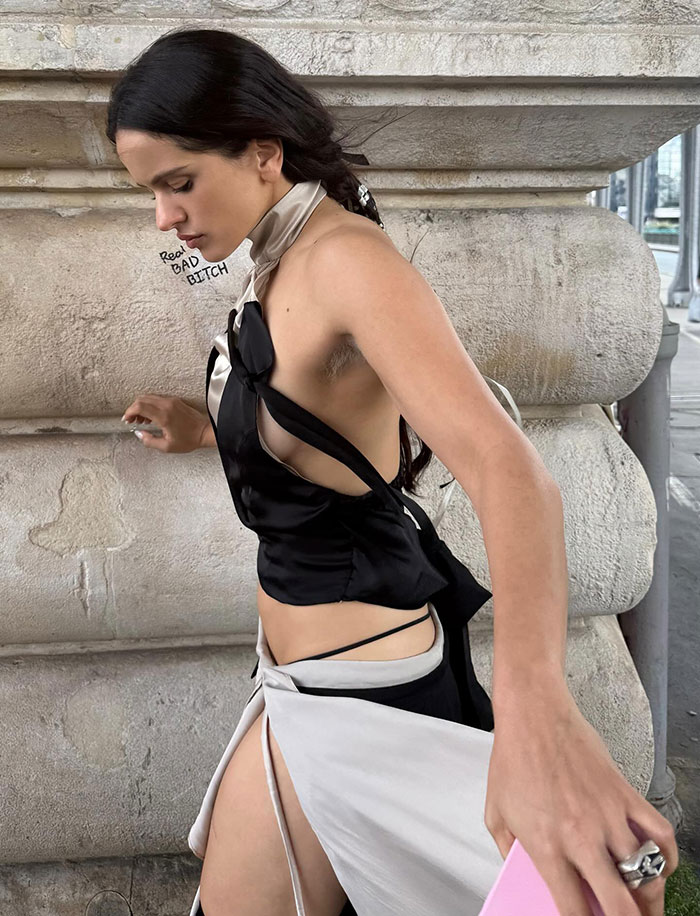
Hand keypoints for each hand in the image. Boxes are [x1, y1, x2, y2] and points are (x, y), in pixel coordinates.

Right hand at [121, 395, 212, 452]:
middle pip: (142, 399)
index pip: (140, 406)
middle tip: (132, 420)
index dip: (130, 412)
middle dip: (133, 409)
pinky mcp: (175, 401)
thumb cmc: (189, 439)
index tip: (127, 419)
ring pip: (149, 398)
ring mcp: (171, 401)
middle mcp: (167, 405)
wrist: (205, 432)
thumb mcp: (167, 446)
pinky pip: (157, 399)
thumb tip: (140, 434)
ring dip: (141, 407)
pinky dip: (150, 405)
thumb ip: (150, 441)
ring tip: (141, 420)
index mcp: (164, 416)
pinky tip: (151, 417)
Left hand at [484, 682, 677, 915]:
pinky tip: (658, 866)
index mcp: (546, 846)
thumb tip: (526, 878)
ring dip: (649, 899)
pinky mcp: (625, 794)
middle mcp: (581, 836)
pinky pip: (660, 834)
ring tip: (644, 906)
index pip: (573, 909)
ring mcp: (608, 815)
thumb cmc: (513, 760)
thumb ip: (510, 853)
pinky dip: (666, 856)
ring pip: (645, 874)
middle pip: (619, 903)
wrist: (534, 715)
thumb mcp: (495, 814)